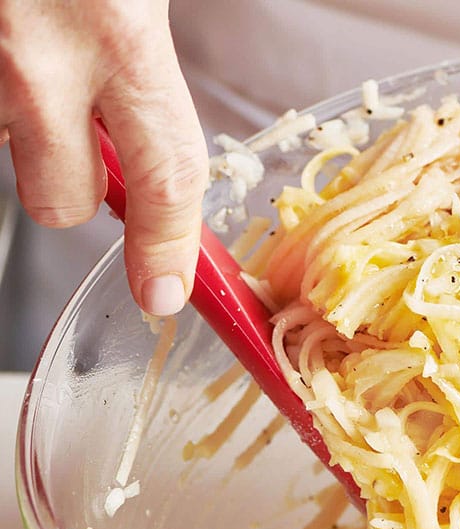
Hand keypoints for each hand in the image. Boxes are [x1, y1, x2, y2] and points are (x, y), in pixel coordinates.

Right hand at [0, 0, 206, 315]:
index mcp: (119, 34)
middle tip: (85, 139)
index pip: (164, 178)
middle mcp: (33, 57)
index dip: (168, 249)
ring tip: (29, 47)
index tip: (168, 291)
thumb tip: (148, 121)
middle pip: (59, 200)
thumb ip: (143, 48)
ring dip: (18, 122)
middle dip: (75, 191)